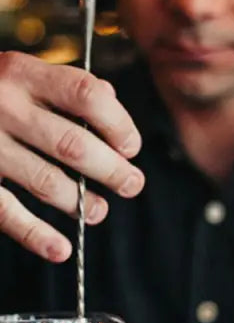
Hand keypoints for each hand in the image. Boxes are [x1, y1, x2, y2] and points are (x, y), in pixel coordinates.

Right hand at [0, 51, 144, 261]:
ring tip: (98, 211)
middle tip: (131, 185)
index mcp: (23, 73)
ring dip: (80, 202)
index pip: (87, 95)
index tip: (130, 147)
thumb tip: (113, 110)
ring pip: (45, 180)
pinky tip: (60, 250)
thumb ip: (69, 89)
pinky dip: (35, 235)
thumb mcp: (23, 74)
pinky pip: (5, 211)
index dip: (119, 124)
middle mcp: (2, 104)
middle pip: (73, 144)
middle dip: (112, 170)